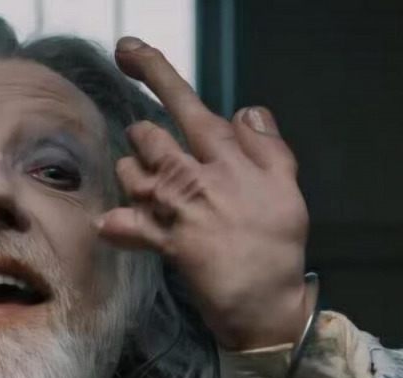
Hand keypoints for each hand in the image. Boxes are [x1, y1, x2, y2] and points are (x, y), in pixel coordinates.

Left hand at [98, 37, 310, 351]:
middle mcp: (197, 176)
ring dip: (131, 175)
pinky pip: (125, 224)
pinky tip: (114, 225)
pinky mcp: (164, 242)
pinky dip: (116, 223)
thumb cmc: (278, 245)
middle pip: (148, 136)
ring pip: (132, 173)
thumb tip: (246, 110)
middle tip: (153, 155)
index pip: (186, 103)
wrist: (267, 301)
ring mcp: (177, 209)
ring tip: (147, 188)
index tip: (128, 51)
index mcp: (228, 157)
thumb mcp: (287, 185)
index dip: (154, 72)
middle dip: (143, 140)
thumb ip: (265, 144)